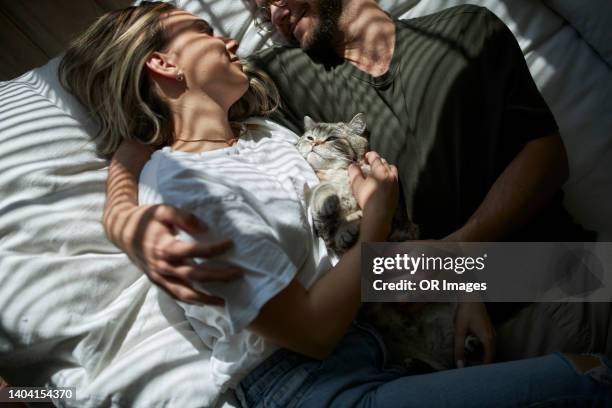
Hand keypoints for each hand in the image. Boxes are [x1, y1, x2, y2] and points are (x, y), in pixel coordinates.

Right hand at [116, 204, 241, 303]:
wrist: (122, 232)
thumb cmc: (146, 219)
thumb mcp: (163, 210)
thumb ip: (184, 217)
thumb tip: (205, 228)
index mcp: (164, 247)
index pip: (195, 251)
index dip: (214, 249)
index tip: (230, 244)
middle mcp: (162, 266)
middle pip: (195, 275)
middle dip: (218, 276)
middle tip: (238, 273)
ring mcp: (159, 277)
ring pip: (185, 293)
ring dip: (206, 298)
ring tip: (224, 301)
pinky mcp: (157, 282)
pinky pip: (175, 296)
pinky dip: (191, 301)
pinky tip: (205, 302)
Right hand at [348, 151, 398, 238]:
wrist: (378, 214)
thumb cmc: (366, 198)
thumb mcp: (356, 184)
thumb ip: (354, 172)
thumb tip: (353, 165)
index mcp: (380, 170)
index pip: (376, 158)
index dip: (370, 155)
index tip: (366, 156)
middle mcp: (390, 174)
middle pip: (385, 162)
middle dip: (377, 161)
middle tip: (371, 163)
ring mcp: (395, 182)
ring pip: (392, 169)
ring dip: (386, 167)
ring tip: (379, 171)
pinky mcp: (397, 191)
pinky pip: (394, 179)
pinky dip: (389, 176)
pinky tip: (384, 182)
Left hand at [454, 302, 495, 366]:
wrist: (470, 294)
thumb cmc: (466, 311)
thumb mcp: (460, 331)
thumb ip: (459, 348)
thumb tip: (459, 365)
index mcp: (488, 339)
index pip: (488, 361)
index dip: (479, 369)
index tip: (470, 372)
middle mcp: (493, 337)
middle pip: (488, 356)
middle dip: (476, 362)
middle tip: (464, 362)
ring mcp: (491, 332)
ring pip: (486, 350)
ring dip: (476, 354)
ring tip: (464, 354)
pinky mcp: (487, 329)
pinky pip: (485, 344)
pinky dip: (477, 348)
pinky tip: (467, 345)